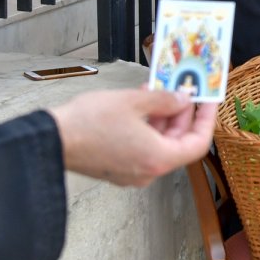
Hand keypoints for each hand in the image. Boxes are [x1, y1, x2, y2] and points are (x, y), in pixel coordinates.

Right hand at [49, 89, 216, 187]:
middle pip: (177, 142)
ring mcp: (131, 172)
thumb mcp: (134, 102)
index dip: (206, 119)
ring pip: (159, 142)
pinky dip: (146, 125)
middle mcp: (148, 171)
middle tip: (180, 87)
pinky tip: (140, 103)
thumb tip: (184, 99)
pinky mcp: (117, 167)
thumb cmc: (89, 122)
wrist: (51, 140)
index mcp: (157, 159)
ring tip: (156, 89)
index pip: (197, 144)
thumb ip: (165, 100)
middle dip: (180, 112)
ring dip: (161, 115)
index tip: (208, 100)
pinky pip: (142, 146)